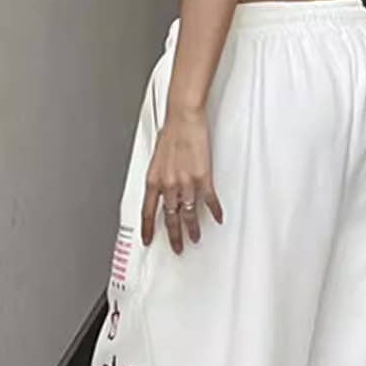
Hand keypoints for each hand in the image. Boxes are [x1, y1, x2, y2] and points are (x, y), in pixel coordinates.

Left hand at [141, 106, 223, 253]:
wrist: (183, 118)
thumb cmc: (171, 133)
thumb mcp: (157, 159)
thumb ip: (160, 178)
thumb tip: (163, 190)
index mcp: (154, 180)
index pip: (148, 212)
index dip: (148, 229)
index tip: (148, 240)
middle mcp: (168, 185)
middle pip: (170, 218)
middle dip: (174, 236)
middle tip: (177, 247)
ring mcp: (186, 183)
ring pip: (188, 214)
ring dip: (192, 228)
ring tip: (195, 237)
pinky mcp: (203, 178)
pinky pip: (209, 201)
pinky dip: (214, 210)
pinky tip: (217, 217)